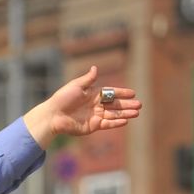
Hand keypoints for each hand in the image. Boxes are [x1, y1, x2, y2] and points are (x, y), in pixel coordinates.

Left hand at [23, 66, 143, 145]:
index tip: (133, 93)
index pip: (111, 93)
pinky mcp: (92, 126)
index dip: (122, 93)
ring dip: (125, 114)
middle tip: (139, 105)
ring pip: (113, 114)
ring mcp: (95, 116)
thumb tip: (95, 68)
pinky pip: (107, 124)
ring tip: (136, 113)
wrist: (53, 115)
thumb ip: (88, 79)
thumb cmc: (62, 98)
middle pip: (115, 104)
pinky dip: (116, 122)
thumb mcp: (76, 86)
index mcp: (93, 94)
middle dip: (127, 105)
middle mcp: (96, 105)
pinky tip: (125, 121)